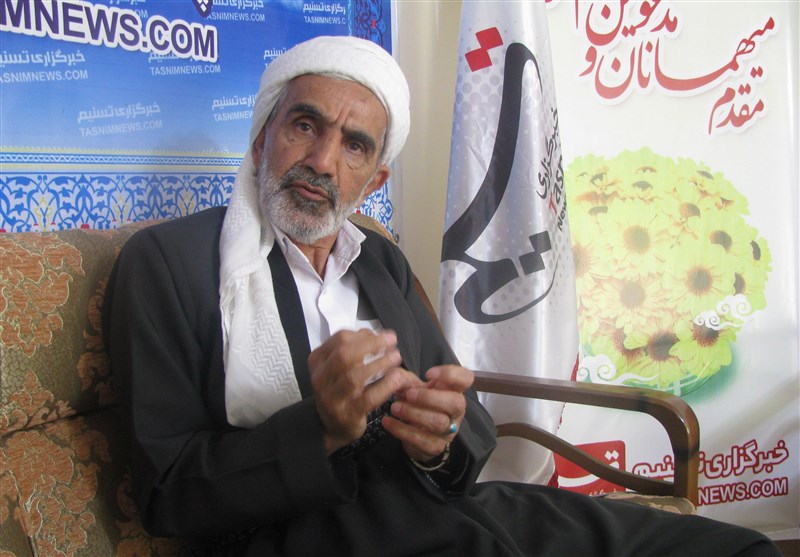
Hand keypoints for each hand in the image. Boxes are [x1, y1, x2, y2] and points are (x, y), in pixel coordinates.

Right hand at [308, 329, 420, 453]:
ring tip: (396, 357)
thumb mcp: (339, 367)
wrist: (331, 426)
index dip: (364, 335)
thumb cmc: (340, 390)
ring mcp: (332, 398)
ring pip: (355, 376)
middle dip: (372, 345)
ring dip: (379, 364)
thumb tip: (371, 333)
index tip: (384, 336)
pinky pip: (368, 398)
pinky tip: (397, 378)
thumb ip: (353, 347)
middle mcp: (321, 378)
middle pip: (344, 354)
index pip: (340, 339)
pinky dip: (385, 386)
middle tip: (392, 341)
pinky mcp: (347, 414)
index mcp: (318, 361)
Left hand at [382, 365, 473, 462]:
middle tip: (408, 394)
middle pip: (456, 402)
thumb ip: (406, 380)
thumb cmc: (419, 405)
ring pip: (439, 422)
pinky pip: (421, 439)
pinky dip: (402, 430)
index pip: (466, 378)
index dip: (451, 374)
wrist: (416, 436)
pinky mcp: (436, 447)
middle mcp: (456, 411)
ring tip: (395, 407)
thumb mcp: (414, 388)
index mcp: (454, 391)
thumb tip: (394, 376)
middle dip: (429, 397)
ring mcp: (449, 431)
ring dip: (414, 413)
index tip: (428, 373)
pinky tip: (388, 422)